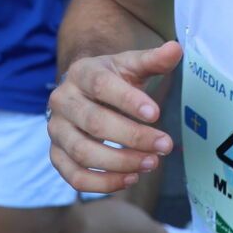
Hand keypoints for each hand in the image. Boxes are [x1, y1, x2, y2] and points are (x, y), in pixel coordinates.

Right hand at [47, 41, 182, 192]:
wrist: (82, 91)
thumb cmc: (112, 79)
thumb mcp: (130, 65)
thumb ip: (153, 60)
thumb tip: (176, 49)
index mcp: (81, 73)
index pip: (102, 86)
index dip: (129, 101)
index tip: (157, 114)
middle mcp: (63, 101)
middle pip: (94, 123)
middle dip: (133, 137)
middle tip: (165, 145)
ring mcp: (56, 130)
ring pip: (82, 153)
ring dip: (120, 163)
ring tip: (152, 163)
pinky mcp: (56, 155)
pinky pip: (74, 177)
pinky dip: (103, 183)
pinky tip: (131, 178)